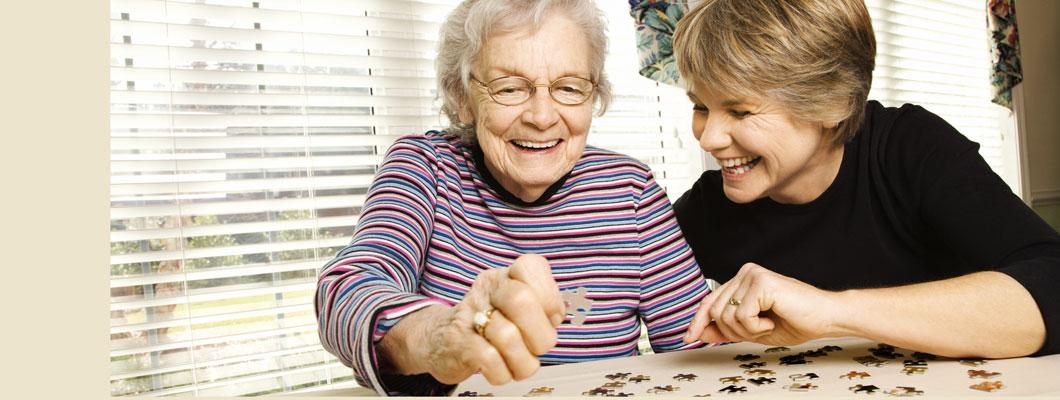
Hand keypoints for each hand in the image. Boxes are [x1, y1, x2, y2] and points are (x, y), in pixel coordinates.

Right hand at [419, 254, 564, 384]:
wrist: (441, 340)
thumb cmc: (490, 324)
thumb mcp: (517, 307)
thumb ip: (543, 306)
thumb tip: (558, 314)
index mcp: (506, 276)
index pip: (531, 266)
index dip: (549, 296)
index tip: (551, 316)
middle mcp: (487, 289)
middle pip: (521, 300)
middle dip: (541, 334)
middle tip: (538, 346)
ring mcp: (470, 314)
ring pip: (507, 336)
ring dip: (523, 360)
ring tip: (518, 361)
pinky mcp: (458, 342)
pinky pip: (490, 359)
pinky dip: (503, 372)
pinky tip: (500, 369)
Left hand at [682, 263, 841, 345]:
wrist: (826, 318)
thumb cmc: (794, 322)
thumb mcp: (752, 331)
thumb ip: (725, 329)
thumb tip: (697, 333)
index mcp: (741, 280)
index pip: (710, 301)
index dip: (698, 321)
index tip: (688, 338)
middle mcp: (744, 272)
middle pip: (714, 311)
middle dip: (732, 332)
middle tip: (759, 331)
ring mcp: (752, 274)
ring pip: (726, 315)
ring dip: (746, 331)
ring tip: (768, 325)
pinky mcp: (761, 282)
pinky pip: (742, 315)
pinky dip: (756, 327)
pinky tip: (773, 320)